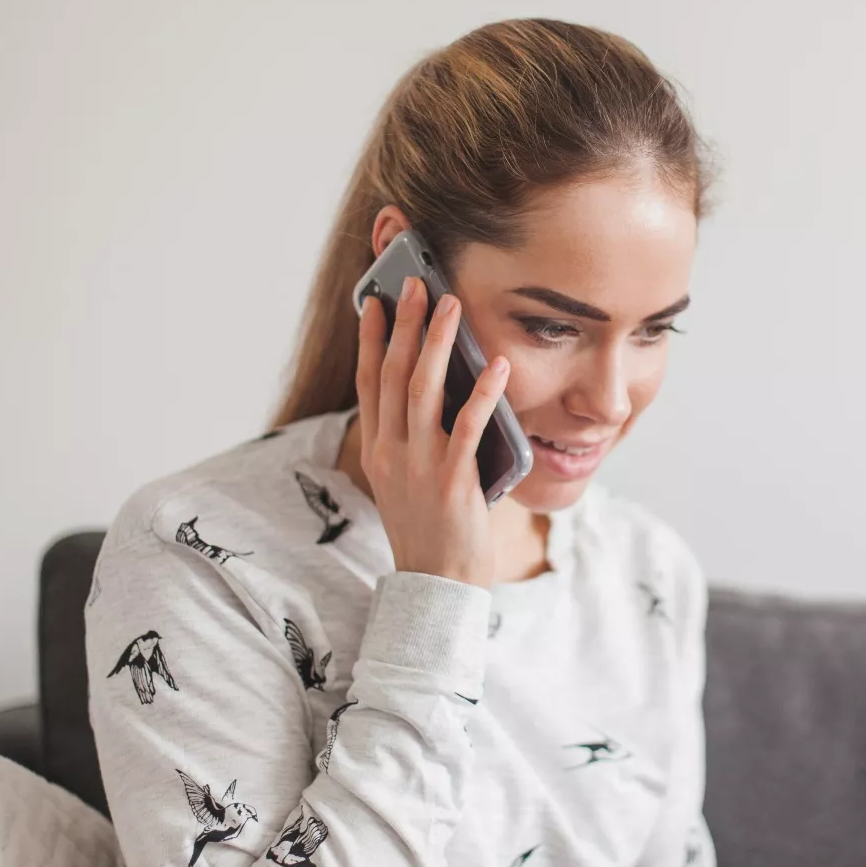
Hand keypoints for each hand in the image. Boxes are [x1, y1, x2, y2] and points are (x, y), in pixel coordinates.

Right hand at [354, 276, 510, 587]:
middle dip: (403, 324)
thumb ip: (411, 436)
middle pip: (392, 374)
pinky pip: (468, 427)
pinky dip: (482, 393)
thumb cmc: (430, 527)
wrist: (437, 583)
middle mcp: (390, 452)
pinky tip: (496, 366)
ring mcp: (419, 465)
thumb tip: (435, 388)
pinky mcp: (453, 480)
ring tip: (451, 305)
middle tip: (415, 283)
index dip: (371, 338)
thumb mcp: (407, 478)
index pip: (368, 381)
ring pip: (422, 390)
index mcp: (377, 449)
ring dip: (437, 343)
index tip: (374, 299)